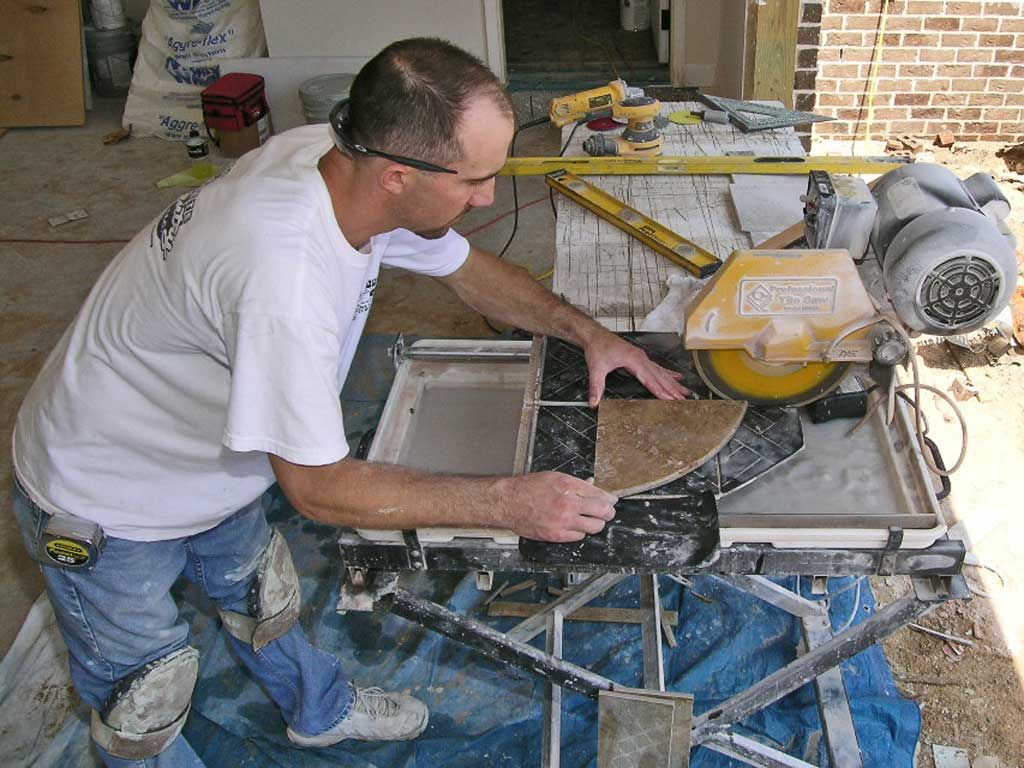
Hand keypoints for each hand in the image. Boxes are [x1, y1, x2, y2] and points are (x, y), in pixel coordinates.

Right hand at [495, 473, 617, 542]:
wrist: (508, 502)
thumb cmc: (528, 488)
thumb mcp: (554, 477)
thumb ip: (575, 483)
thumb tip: (591, 485)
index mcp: (568, 485)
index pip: (600, 494)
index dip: (609, 499)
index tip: (611, 500)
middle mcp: (568, 503)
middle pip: (603, 511)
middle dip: (608, 512)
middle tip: (607, 512)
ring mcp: (563, 520)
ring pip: (594, 527)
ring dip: (596, 523)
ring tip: (592, 520)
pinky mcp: (556, 535)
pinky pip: (579, 536)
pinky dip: (580, 532)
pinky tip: (575, 526)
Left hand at [583, 331, 691, 407]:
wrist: (596, 335)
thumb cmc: (597, 348)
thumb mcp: (596, 368)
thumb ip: (596, 386)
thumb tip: (594, 402)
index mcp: (633, 360)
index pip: (650, 380)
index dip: (661, 391)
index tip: (671, 400)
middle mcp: (641, 358)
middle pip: (660, 377)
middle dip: (673, 389)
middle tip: (684, 400)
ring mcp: (642, 357)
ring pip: (662, 372)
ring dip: (674, 383)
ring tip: (686, 392)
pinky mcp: (641, 358)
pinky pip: (658, 367)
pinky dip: (668, 374)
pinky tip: (677, 377)